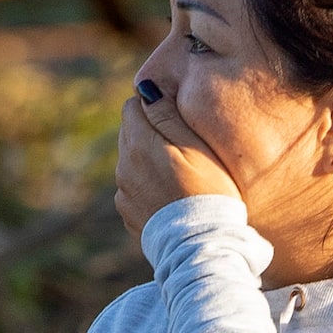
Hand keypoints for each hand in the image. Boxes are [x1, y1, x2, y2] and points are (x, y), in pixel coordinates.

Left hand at [113, 85, 240, 237]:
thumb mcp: (195, 145)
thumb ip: (167, 114)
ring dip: (149, 162)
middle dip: (150, 133)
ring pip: (131, 162)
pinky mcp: (128, 214)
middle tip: (183, 149)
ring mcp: (123, 192)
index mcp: (138, 143)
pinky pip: (134, 189)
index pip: (133, 106)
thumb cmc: (209, 190)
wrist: (203, 244)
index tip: (176, 121)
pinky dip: (147, 188)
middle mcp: (123, 166)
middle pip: (130, 133)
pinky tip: (171, 197)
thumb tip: (146, 89)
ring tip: (180, 177)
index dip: (155, 108)